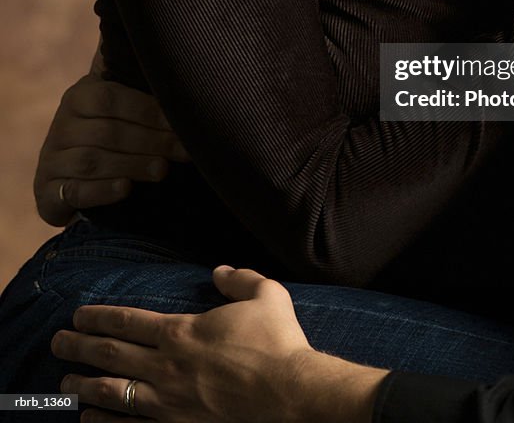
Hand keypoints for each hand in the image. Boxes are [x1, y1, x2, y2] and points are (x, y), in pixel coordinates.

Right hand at [35, 47, 188, 225]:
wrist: (71, 173)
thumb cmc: (111, 130)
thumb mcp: (120, 106)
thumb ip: (141, 91)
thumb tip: (181, 80)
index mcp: (80, 96)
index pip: (111, 98)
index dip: (148, 111)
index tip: (180, 123)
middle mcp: (62, 125)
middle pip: (107, 132)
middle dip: (151, 142)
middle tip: (182, 152)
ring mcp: (52, 159)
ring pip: (92, 161)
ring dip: (133, 165)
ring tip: (163, 170)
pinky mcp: (48, 191)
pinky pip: (74, 191)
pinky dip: (102, 191)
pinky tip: (126, 189)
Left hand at [53, 267, 385, 422]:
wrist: (289, 396)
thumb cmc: (278, 343)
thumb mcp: (266, 294)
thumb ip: (239, 278)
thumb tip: (219, 271)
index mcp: (182, 332)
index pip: (128, 321)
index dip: (100, 316)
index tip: (78, 314)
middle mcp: (166, 367)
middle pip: (111, 354)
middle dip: (80, 345)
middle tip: (58, 341)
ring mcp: (167, 402)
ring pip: (112, 392)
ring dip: (84, 385)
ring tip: (65, 382)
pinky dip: (105, 422)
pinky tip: (89, 418)